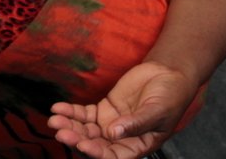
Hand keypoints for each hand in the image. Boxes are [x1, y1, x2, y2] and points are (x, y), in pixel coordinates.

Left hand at [48, 61, 197, 158]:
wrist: (167, 75)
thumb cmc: (170, 97)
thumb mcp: (157, 111)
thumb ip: (137, 123)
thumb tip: (114, 133)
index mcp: (136, 146)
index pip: (113, 156)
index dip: (96, 153)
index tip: (82, 145)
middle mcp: (120, 140)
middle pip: (94, 145)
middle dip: (77, 140)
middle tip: (61, 131)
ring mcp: (110, 125)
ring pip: (85, 130)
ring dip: (70, 126)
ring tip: (55, 119)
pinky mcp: (104, 110)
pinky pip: (84, 114)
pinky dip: (71, 112)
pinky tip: (58, 108)